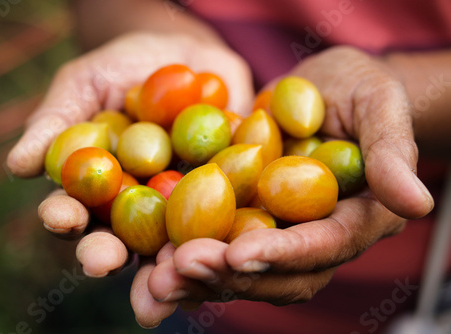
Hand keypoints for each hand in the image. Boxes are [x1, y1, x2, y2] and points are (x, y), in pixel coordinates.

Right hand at [6, 32, 252, 327]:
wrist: (184, 55)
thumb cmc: (123, 68)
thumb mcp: (84, 84)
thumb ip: (56, 122)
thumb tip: (18, 165)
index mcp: (96, 189)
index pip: (74, 210)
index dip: (64, 217)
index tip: (61, 216)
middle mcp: (136, 208)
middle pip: (120, 241)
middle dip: (109, 254)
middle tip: (103, 262)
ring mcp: (182, 206)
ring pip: (173, 241)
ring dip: (166, 259)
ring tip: (164, 269)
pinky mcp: (225, 196)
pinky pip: (228, 213)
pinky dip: (227, 227)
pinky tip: (224, 238)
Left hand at [144, 46, 434, 325]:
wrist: (318, 91)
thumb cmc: (357, 91)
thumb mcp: (378, 106)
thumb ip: (392, 153)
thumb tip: (416, 202)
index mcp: (354, 219)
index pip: (322, 247)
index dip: (284, 254)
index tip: (241, 253)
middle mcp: (312, 238)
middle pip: (275, 274)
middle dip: (229, 275)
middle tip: (181, 269)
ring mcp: (276, 233)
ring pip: (240, 271)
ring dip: (198, 278)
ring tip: (156, 277)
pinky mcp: (243, 220)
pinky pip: (214, 246)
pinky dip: (183, 256)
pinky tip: (150, 258)